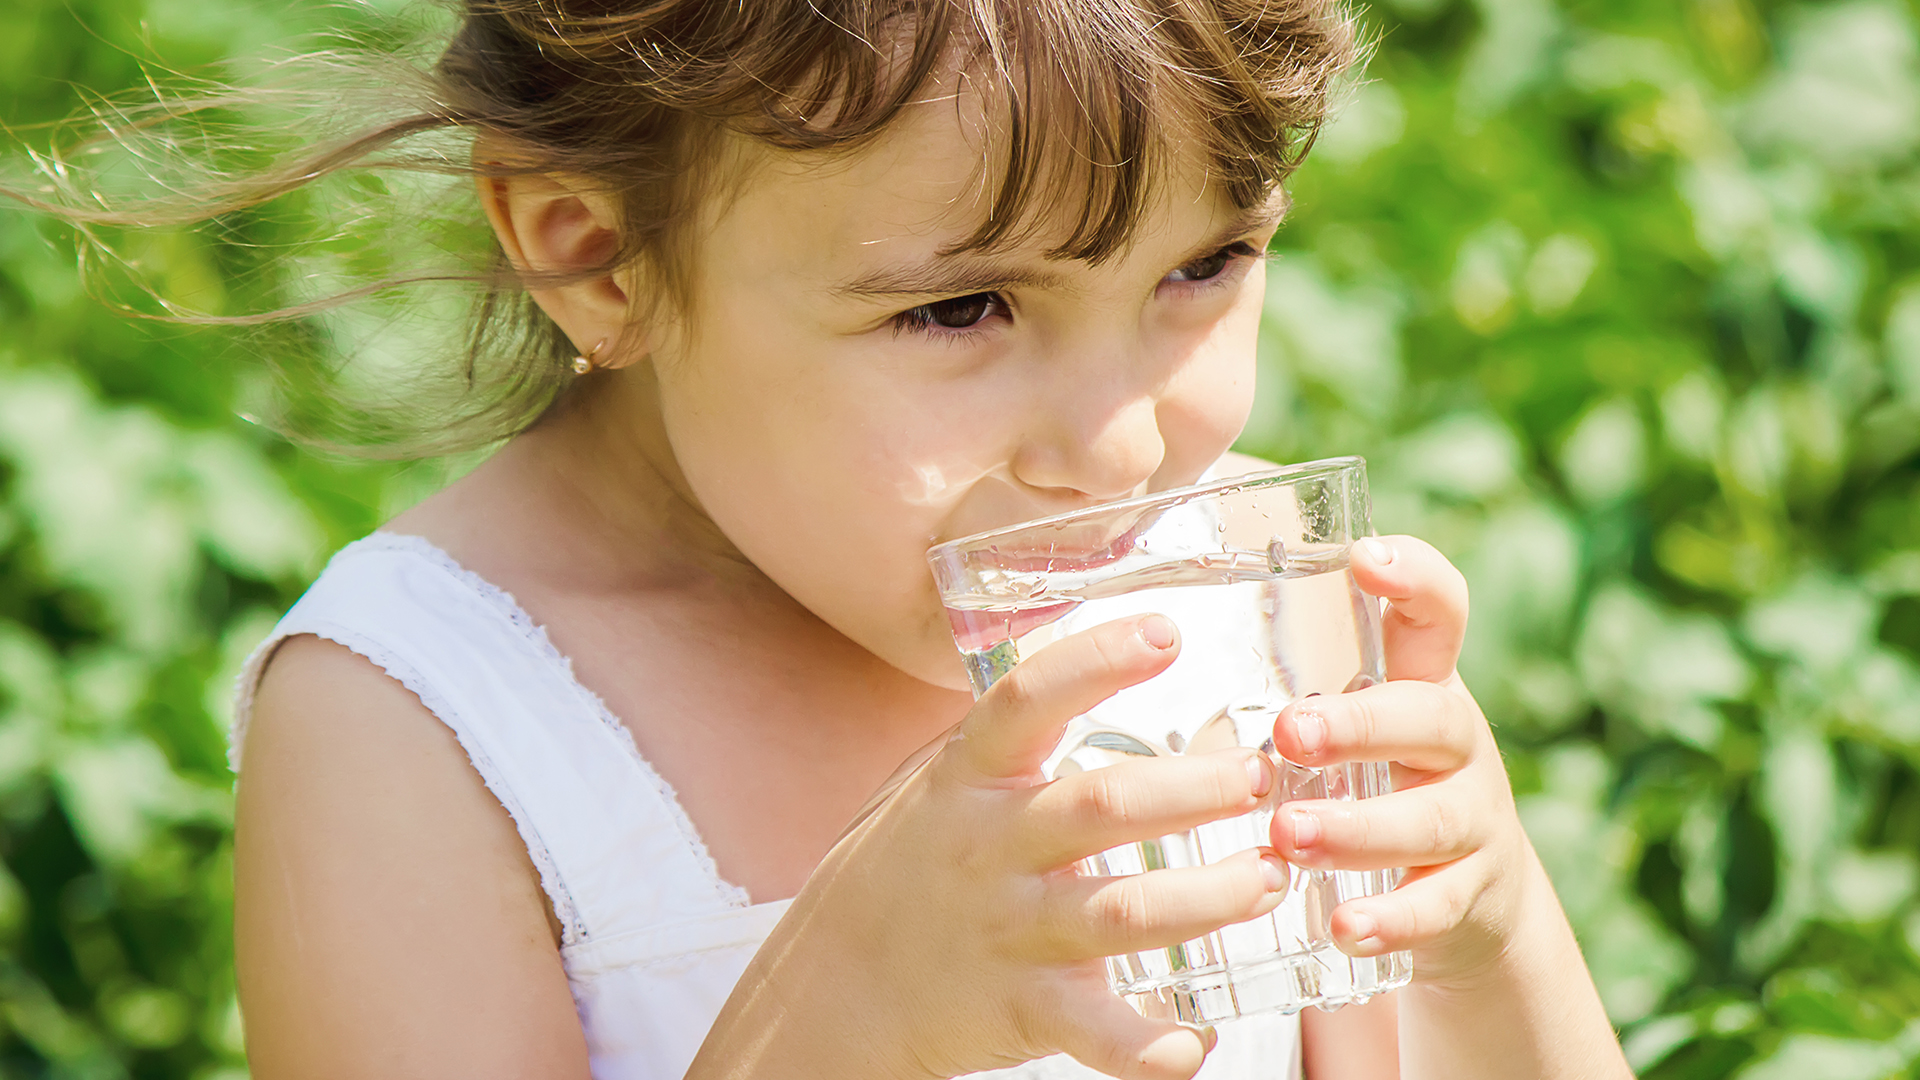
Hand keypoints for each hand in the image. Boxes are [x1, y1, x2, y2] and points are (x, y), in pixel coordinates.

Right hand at [693, 614, 1284, 1079]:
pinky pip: (1092, 1032)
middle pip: (1101, 806)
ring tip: (1268, 880)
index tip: (1167, 632)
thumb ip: (1003, 735)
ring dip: (1207, 898)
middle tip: (1261, 778)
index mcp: (968, 778)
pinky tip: (1195, 1041)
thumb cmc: (901, 867)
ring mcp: (1007, 929)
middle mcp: (989, 846)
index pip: (1027, 700)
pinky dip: (1147, 1046)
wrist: (834, 986)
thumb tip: (1089, 661)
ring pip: (1121, 911)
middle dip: (1193, 789)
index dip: (1096, 661)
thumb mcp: (931, 781)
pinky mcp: (1021, 1008)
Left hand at [1267, 535, 1530, 986]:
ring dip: (1359, 829)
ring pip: (1430, 819)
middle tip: (1289, 731)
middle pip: (1430, 717)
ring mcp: (1470, 821)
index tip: (1365, 558)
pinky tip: (1341, 929)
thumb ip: (1286, 673)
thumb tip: (1139, 621)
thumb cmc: (1372, 780)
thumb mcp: (1349, 718)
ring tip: (1290, 835)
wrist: (1468, 897)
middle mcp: (1454, 744)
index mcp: (1420, 684)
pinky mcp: (1469, 896)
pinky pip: (1437, 909)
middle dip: (1360, 724)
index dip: (1414, 579)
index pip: (1437, 612)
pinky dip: (1390, 920)